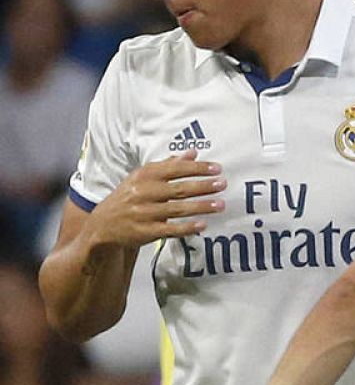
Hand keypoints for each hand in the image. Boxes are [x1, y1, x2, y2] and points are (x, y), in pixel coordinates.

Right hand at [85, 151, 224, 249]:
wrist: (102, 226)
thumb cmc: (128, 198)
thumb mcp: (142, 178)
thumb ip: (168, 165)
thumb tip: (193, 152)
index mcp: (143, 176)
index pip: (174, 169)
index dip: (197, 168)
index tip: (217, 168)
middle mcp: (142, 193)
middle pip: (178, 188)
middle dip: (203, 186)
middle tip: (222, 184)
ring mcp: (143, 213)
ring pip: (177, 209)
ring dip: (201, 206)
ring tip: (221, 204)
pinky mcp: (144, 232)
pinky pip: (170, 229)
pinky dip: (187, 227)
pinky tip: (203, 225)